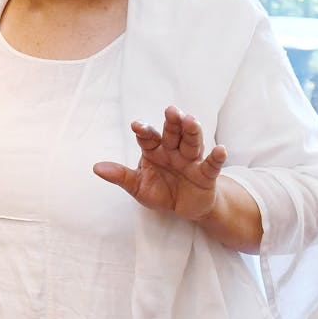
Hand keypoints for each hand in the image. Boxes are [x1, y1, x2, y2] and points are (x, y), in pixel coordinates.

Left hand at [94, 105, 226, 221]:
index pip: (148, 137)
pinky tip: (221, 149)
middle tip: (171, 110)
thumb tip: (96, 168)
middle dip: (172, 122)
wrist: (184, 208)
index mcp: (154, 150)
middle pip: (172, 133)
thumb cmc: (161, 191)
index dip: (144, 130)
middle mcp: (173, 151)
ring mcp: (190, 160)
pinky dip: (216, 157)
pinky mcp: (205, 175)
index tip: (136, 125)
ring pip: (191, 143)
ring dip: (192, 131)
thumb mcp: (138, 186)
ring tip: (191, 120)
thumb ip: (120, 176)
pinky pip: (211, 165)